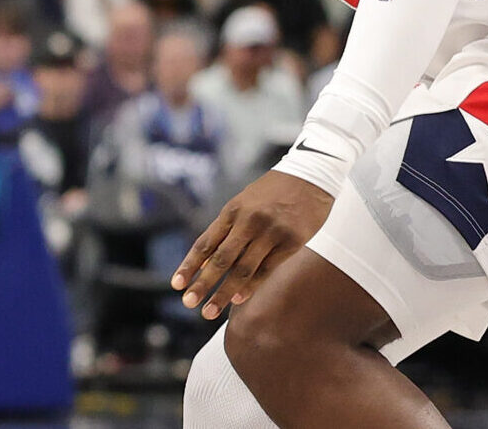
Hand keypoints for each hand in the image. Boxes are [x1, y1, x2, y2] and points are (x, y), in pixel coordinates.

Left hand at [172, 170, 333, 319]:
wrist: (311, 175)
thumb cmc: (272, 192)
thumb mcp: (244, 203)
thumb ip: (226, 231)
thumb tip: (206, 263)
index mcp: (233, 210)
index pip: (205, 243)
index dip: (189, 265)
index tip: (176, 284)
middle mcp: (249, 221)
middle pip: (221, 259)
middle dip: (203, 284)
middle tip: (188, 303)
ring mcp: (270, 232)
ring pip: (243, 269)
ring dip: (224, 293)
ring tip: (210, 312)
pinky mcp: (292, 242)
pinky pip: (267, 269)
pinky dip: (251, 286)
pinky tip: (238, 299)